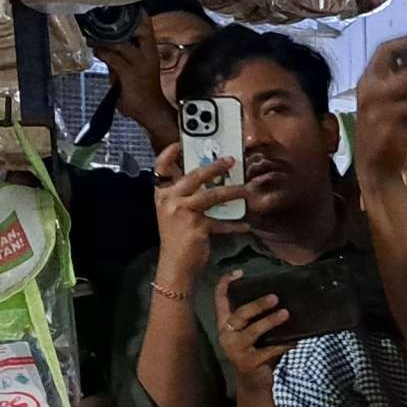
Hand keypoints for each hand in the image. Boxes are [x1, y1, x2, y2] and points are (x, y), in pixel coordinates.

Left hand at [93, 18, 170, 142]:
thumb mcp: (132, 69)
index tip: (125, 2)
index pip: (146, 27)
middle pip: (137, 28)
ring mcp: (139, 62)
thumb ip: (120, 57)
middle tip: (101, 13)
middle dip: (120, 20)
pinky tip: (94, 49)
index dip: (137, 14)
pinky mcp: (128, 72)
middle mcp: (148, 54)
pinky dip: (101, 52)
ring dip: (102, 38)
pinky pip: (112, 57)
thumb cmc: (142, 91)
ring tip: (89, 33)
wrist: (150, 110)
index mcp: (151, 51)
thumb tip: (105, 47)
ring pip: (120, 42)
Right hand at [151, 143, 246, 288]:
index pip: (160, 168)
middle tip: (231, 160)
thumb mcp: (175, 211)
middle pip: (194, 176)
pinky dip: (235, 224)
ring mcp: (183, 212)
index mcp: (162, 194)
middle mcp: (169, 200)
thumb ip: (186, 194)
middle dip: (215, 166)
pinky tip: (246, 225)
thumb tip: (209, 177)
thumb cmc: (177, 235)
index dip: (169, 154)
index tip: (181, 143)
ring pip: (213, 195)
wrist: (174, 264)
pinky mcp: (197, 226)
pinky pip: (222, 222)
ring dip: (232, 191)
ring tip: (246, 190)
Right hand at [214, 271, 287, 395]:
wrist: (254, 384)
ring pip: (252, 331)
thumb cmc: (257, 352)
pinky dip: (282, 345)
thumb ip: (260, 319)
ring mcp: (235, 350)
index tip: (239, 272)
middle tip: (275, 297)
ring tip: (286, 313)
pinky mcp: (247, 363)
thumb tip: (284, 298)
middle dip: (257, 305)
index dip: (225, 285)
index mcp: (226, 325)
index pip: (220, 301)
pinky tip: (294, 342)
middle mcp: (226, 335)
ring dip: (270, 322)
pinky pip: (267, 351)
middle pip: (239, 315)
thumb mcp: (255, 334)